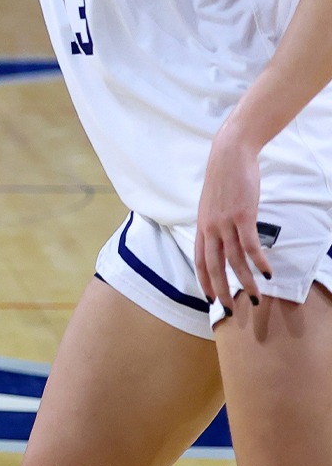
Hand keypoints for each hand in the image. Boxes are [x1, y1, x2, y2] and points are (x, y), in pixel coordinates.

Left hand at [195, 128, 270, 313]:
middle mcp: (210, 228)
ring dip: (245, 281)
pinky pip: (250, 245)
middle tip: (229, 310)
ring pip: (234, 260)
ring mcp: (225, 222)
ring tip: (256, 297)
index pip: (198, 260)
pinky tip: (268, 273)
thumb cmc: (223, 180)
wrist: (229, 156)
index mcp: (201, 226)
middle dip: (221, 290)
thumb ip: (215, 223)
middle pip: (213, 266)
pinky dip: (259, 261)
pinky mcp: (242, 216)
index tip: (209, 298)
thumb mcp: (212, 205)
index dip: (204, 280)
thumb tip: (222, 238)